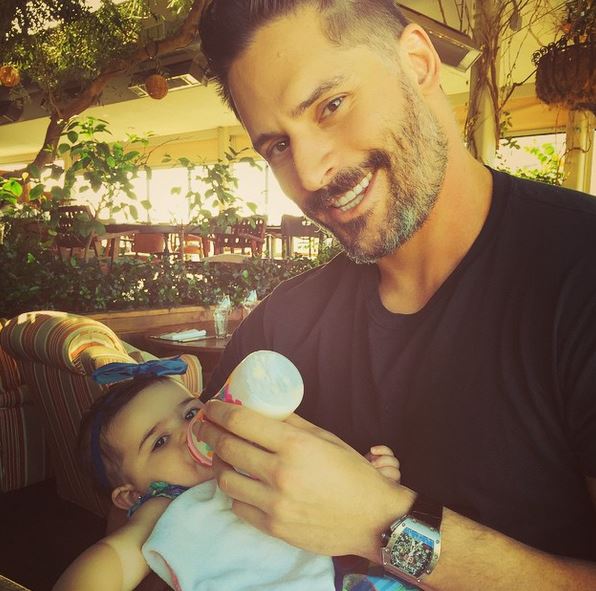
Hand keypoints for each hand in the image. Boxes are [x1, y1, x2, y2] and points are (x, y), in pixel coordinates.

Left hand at [195, 400, 413, 559]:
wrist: (372, 519)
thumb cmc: (352, 474)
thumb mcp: (325, 438)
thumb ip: (293, 423)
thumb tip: (266, 409)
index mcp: (294, 445)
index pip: (241, 422)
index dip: (219, 412)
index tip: (211, 407)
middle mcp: (280, 473)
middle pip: (227, 448)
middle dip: (209, 432)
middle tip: (205, 426)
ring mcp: (275, 503)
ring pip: (225, 480)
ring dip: (218, 464)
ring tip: (221, 456)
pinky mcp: (273, 527)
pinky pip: (238, 507)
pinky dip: (235, 493)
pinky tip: (239, 484)